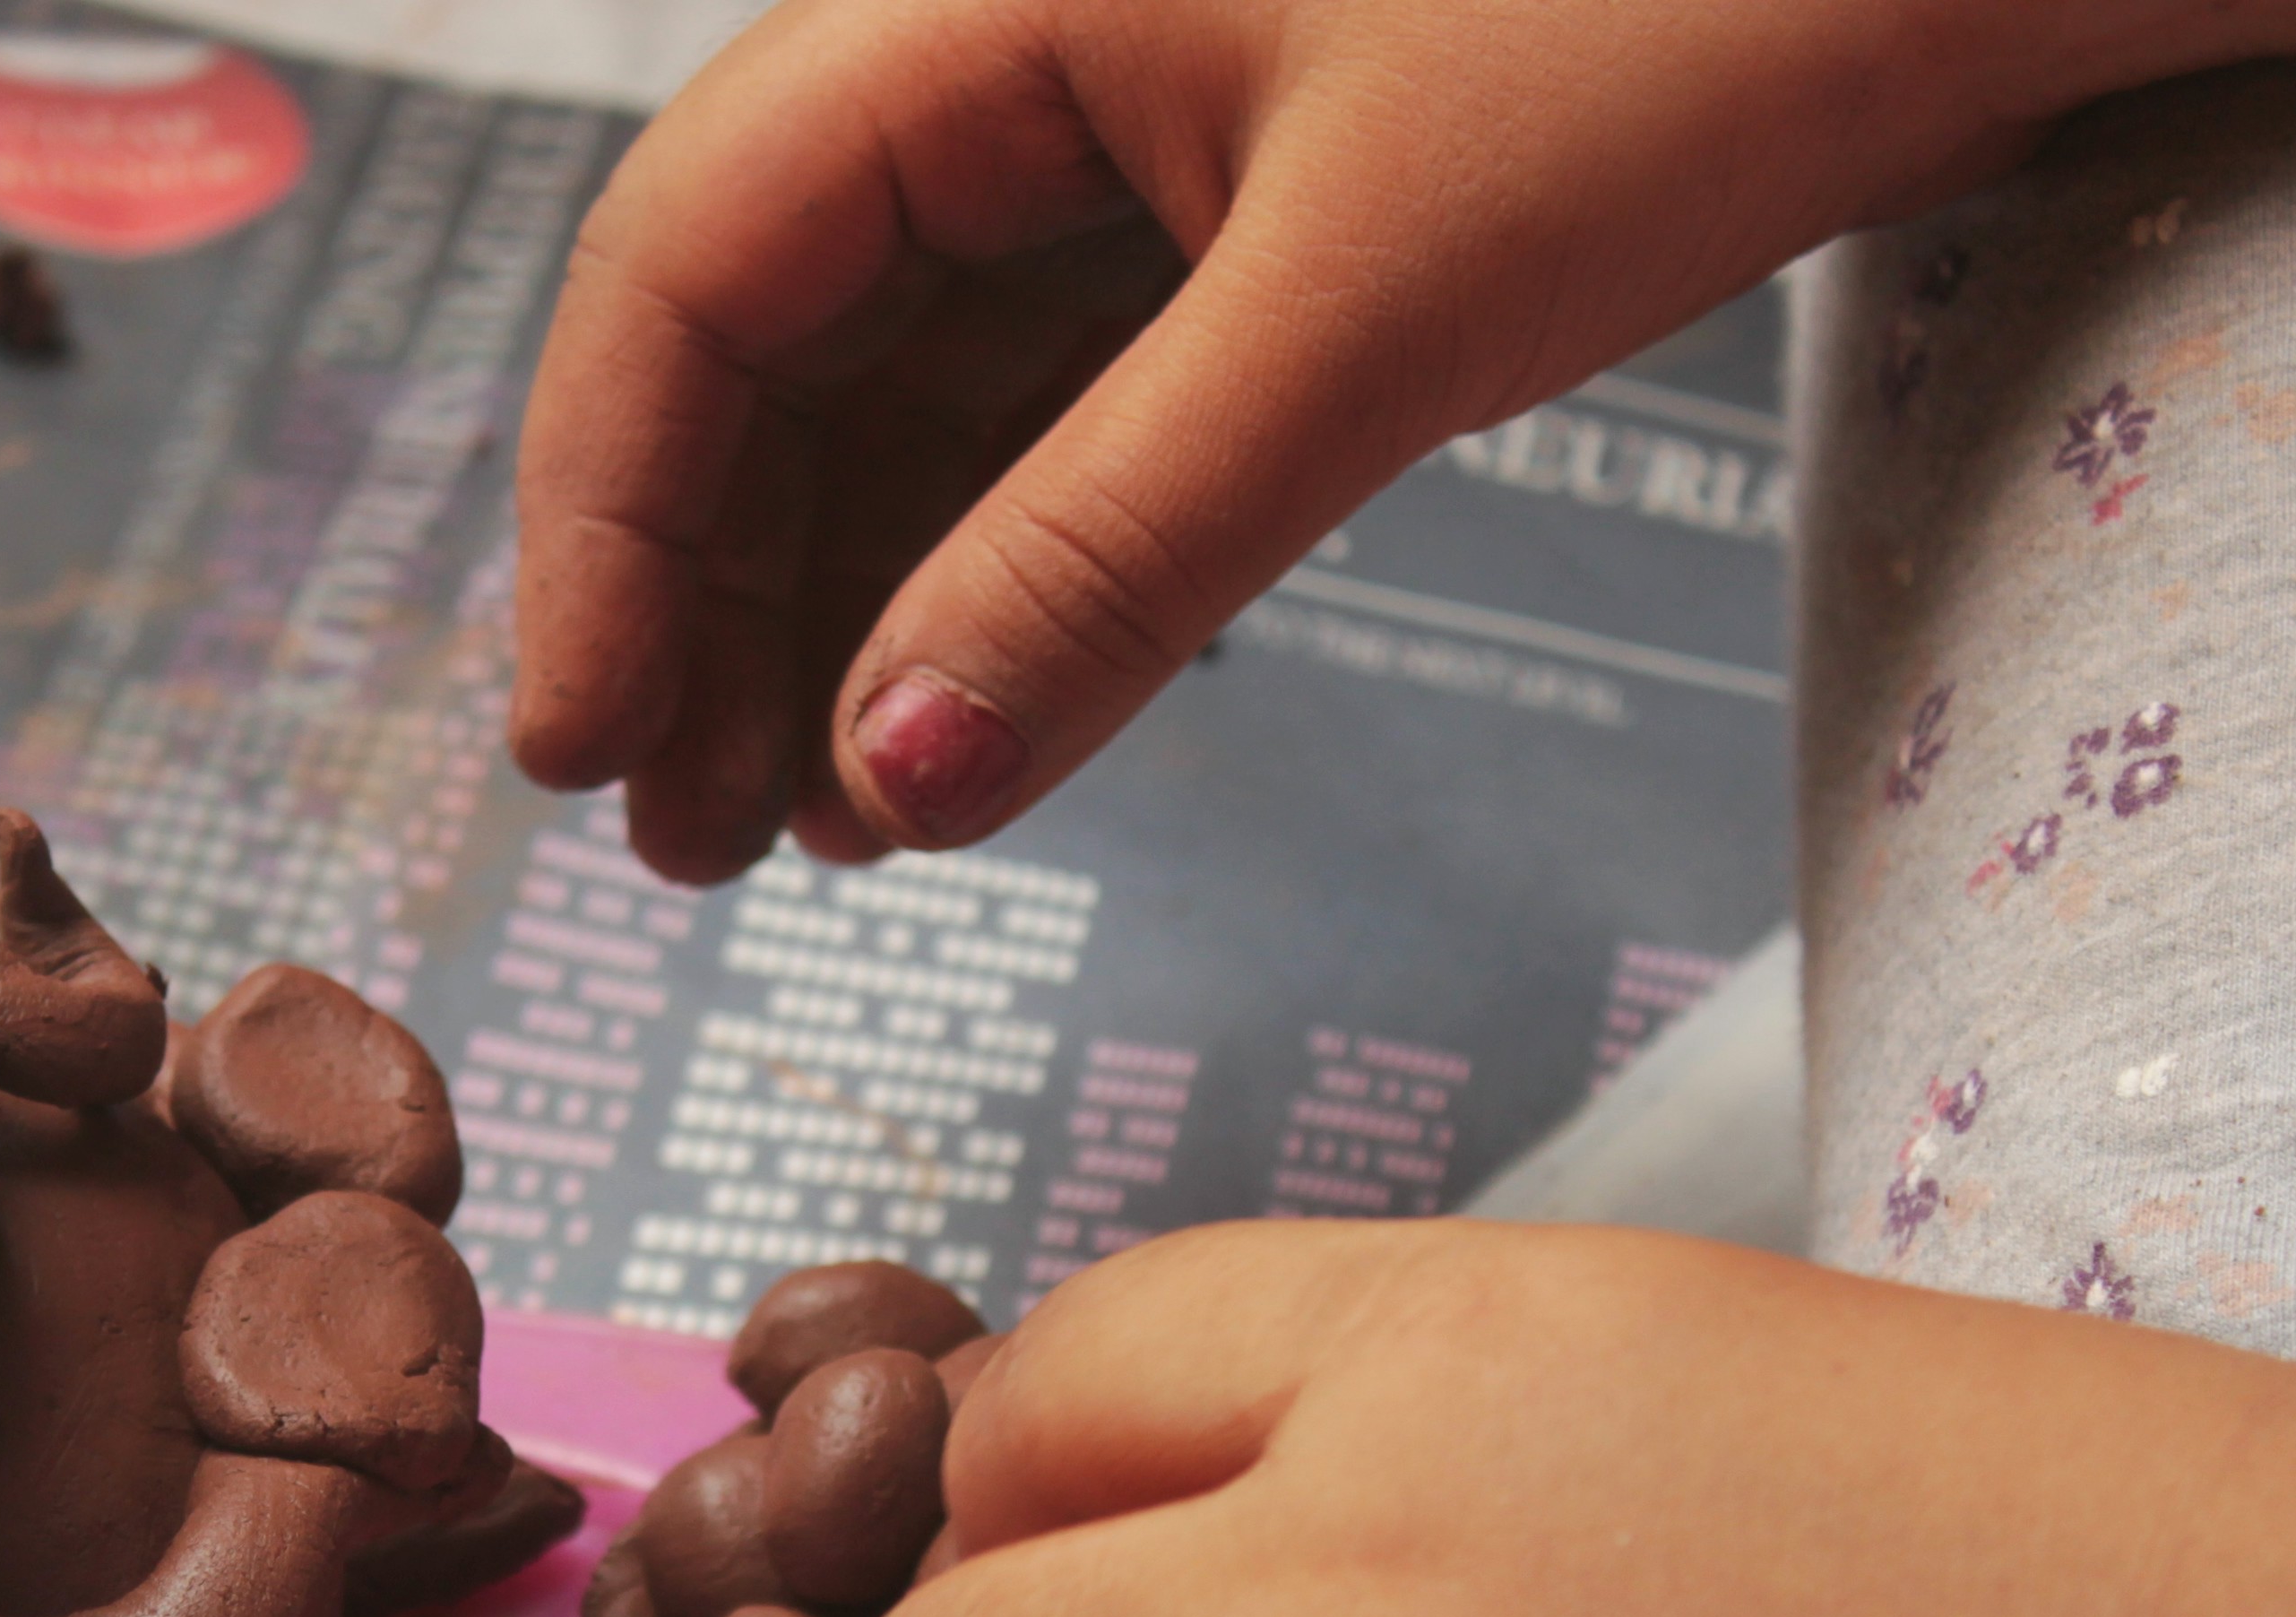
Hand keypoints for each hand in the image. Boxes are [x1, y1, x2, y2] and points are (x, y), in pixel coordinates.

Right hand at [507, 0, 2103, 882]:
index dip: (608, 517)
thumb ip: (1106, 547)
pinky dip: (1004, 563)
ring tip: (835, 835)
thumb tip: (893, 780)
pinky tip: (981, 723)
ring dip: (852, 608)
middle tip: (702, 853)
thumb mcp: (1372, 307)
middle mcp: (1006, 37)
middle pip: (763, 334)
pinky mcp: (1233, 202)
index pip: (686, 262)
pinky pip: (1049, 398)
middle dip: (719, 595)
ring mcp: (1121, 120)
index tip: (589, 753)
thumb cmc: (1706, 15)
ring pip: (900, 382)